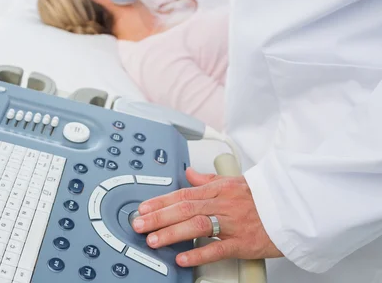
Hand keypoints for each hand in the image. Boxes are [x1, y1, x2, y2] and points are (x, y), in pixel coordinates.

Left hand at [132, 168, 282, 266]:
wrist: (294, 209)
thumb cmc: (263, 197)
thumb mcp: (233, 182)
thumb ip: (207, 181)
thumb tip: (188, 174)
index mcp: (219, 190)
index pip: (183, 194)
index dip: (161, 201)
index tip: (143, 207)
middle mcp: (223, 204)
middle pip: (185, 208)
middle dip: (158, 216)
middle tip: (139, 224)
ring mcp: (233, 224)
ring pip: (197, 225)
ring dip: (171, 233)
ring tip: (153, 240)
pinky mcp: (243, 243)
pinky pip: (218, 248)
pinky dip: (198, 253)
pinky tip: (182, 258)